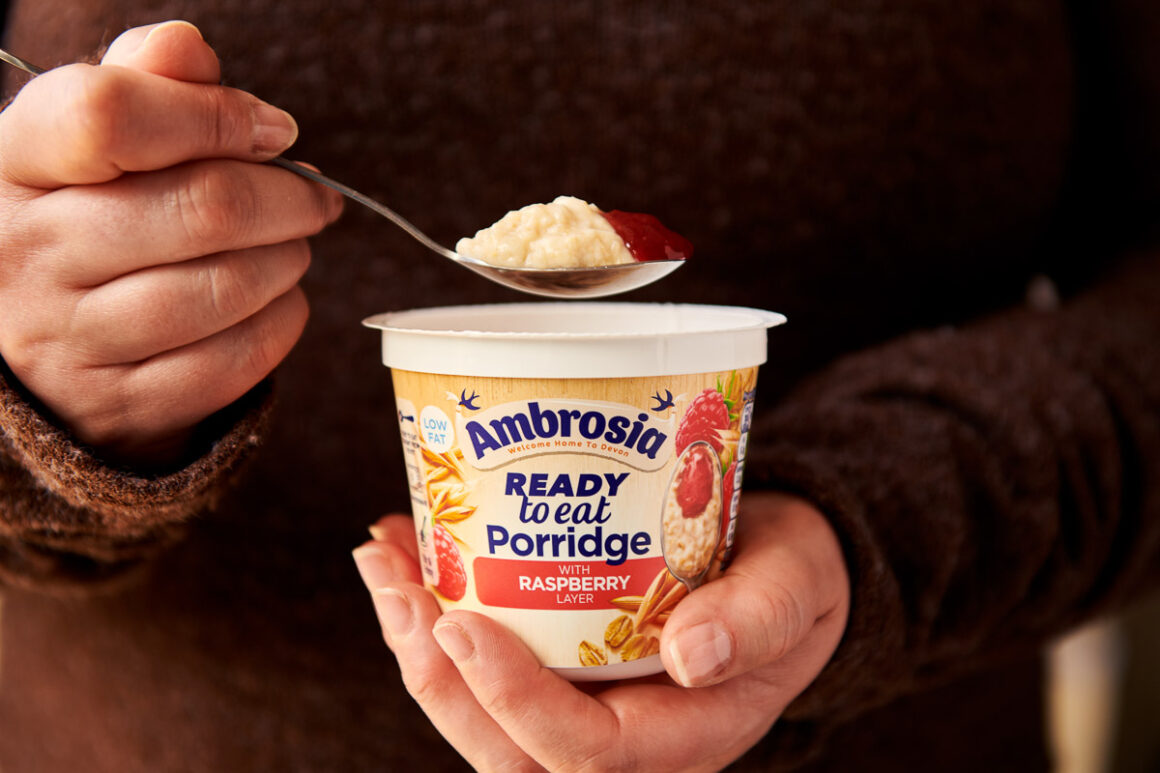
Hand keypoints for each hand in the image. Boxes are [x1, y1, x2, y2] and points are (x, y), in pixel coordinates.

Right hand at [0, 21, 342, 464]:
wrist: (45, 337)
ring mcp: (69, 338)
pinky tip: (279, 297)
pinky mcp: (122, 403)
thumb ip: (143, 82)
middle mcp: (27, 253)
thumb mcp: (93, 139)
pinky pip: (237, 359)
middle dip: (289, 198)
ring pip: (228, 287)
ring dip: (290, 259)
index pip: (110, 115)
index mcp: (16, 163)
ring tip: (294, 244)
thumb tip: (188, 48)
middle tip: (315, 197)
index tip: (272, 129)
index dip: (215, 115)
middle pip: (204, 207)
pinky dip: (284, 320)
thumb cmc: (90, 212)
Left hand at [353, 492, 849, 771]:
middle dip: (437, 677)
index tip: (460, 622)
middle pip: (507, 749)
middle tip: (395, 588)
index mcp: (684, 732)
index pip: (582, 750)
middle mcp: (622, 737)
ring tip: (382, 562)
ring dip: (418, 645)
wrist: (785, 567)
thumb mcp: (796, 585)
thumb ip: (759, 618)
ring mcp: (585, 707)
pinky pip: (486, 667)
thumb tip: (693, 654)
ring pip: (480, 714)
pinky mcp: (561, 671)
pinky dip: (435, 612)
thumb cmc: (794, 575)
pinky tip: (405, 551)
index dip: (512, 699)